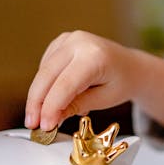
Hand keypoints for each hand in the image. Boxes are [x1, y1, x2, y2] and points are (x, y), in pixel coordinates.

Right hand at [25, 30, 163, 131]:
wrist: (131, 66)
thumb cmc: (121, 83)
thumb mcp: (104, 100)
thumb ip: (76, 106)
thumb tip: (50, 118)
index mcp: (95, 56)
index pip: (65, 85)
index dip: (51, 107)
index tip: (43, 126)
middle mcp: (79, 42)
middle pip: (48, 75)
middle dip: (37, 102)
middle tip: (32, 124)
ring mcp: (69, 38)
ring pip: (43, 70)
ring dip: (38, 95)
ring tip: (42, 117)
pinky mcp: (62, 41)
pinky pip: (46, 65)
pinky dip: (45, 83)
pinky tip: (51, 98)